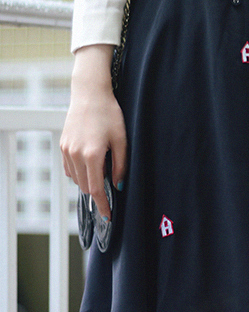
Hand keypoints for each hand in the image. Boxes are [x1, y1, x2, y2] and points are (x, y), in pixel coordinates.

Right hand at [60, 45, 126, 219]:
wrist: (90, 95)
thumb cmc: (110, 115)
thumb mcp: (122, 140)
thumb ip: (121, 165)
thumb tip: (118, 185)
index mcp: (92, 155)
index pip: (96, 189)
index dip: (103, 205)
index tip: (109, 216)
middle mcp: (76, 155)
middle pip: (85, 187)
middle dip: (97, 194)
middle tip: (110, 197)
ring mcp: (66, 151)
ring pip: (76, 179)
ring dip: (88, 183)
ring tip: (102, 177)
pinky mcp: (62, 146)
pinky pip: (69, 169)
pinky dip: (79, 174)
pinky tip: (90, 168)